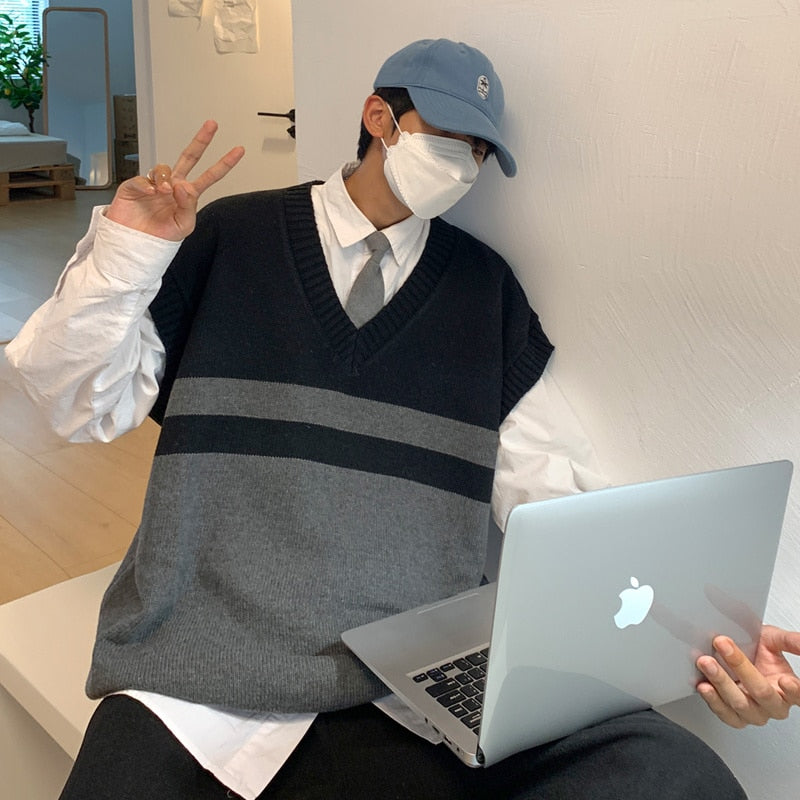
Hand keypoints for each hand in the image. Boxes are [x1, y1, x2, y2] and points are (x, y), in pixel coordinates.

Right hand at [106, 120, 244, 240]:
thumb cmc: (161, 236)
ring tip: (164, 192)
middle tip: (212, 125)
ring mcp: (154, 183)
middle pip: (189, 157)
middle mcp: (173, 185)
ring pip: (164, 168)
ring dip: (166, 178)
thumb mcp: (184, 225)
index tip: (238, 151)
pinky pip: (143, 178)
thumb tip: (183, 185)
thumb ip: (188, 205)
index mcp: (187, 194)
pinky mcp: (135, 185)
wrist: (137, 243)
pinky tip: (150, 193)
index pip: (209, 176)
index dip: (224, 163)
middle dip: (201, 141)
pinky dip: (147, 185)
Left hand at [696, 625, 799, 727]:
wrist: (734, 654)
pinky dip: (713, 700)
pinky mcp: (735, 716)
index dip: (795, 690)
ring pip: (740, 704)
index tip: (785, 680)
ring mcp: (755, 712)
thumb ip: (790, 641)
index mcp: (790, 689)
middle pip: (762, 692)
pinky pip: (725, 714)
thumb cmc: (759, 651)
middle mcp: (774, 704)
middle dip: (741, 667)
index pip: (799, 695)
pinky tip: (704, 686)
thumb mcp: (774, 640)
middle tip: (723, 645)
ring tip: (707, 663)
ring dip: (721, 682)